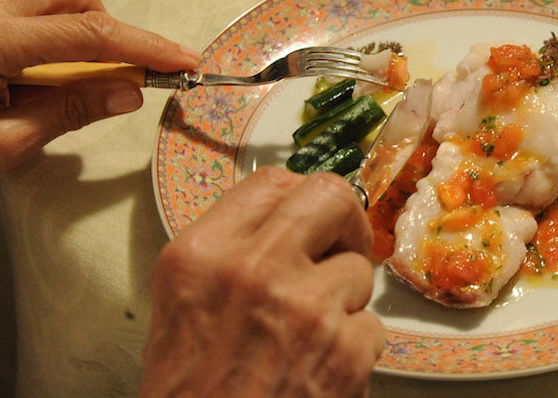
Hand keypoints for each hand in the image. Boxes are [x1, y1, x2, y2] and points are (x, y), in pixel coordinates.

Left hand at [0, 0, 199, 177]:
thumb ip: (66, 112)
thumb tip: (127, 91)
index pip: (89, 35)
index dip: (145, 48)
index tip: (183, 62)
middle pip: (79, 2)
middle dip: (117, 38)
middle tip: (130, 85)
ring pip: (59, 6)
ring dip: (87, 42)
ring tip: (78, 92)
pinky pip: (36, 21)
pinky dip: (60, 47)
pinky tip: (46, 86)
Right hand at [141, 168, 383, 396]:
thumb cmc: (190, 392)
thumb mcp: (185, 304)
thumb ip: (233, 250)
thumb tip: (292, 215)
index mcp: (203, 253)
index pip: (273, 180)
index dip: (302, 195)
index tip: (312, 219)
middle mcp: (253, 269)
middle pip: (329, 196)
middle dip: (346, 220)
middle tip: (342, 248)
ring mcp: (305, 309)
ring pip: (359, 270)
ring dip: (345, 301)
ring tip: (310, 337)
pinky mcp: (345, 352)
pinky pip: (372, 325)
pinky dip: (355, 348)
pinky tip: (320, 371)